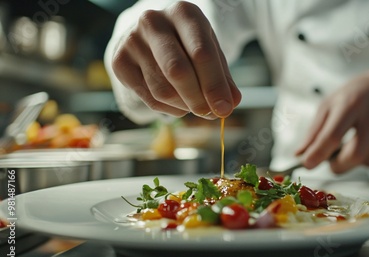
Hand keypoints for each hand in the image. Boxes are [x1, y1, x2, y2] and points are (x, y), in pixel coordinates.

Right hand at [111, 1, 240, 118]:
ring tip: (194, 105)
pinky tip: (178, 104)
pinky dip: (169, 109)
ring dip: (184, 106)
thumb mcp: (210, 52)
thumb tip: (231, 102)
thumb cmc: (188, 44)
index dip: (214, 85)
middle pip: (178, 71)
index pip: (201, 53)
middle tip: (210, 114)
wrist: (152, 36)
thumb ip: (223, 78)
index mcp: (183, 13)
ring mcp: (132, 41)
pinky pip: (149, 98)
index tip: (225, 109)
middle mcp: (154, 22)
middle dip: (198, 99)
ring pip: (163, 89)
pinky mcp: (119, 62)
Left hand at [296, 48, 368, 173]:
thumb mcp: (334, 101)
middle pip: (354, 155)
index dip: (317, 154)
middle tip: (332, 163)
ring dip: (357, 158)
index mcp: (354, 102)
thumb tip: (300, 154)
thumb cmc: (363, 92)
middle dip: (338, 166)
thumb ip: (315, 130)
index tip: (307, 164)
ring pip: (367, 162)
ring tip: (362, 136)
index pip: (332, 135)